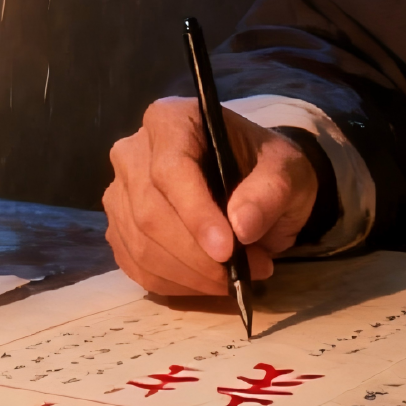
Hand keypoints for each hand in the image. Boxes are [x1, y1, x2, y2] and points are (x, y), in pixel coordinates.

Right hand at [103, 99, 319, 296]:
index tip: (228, 249)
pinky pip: (137, 267)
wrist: (253, 183)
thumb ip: (269, 192)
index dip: (196, 213)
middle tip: (249, 271)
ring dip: (191, 275)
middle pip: (150, 213)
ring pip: (142, 246)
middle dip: (199, 255)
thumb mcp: (286, 170)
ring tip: (237, 277)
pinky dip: (175, 284)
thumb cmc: (265, 168)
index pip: (170, 169)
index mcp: (171, 120)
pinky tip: (207, 283)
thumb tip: (243, 227)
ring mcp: (119, 192)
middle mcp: (133, 152)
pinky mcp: (120, 228)